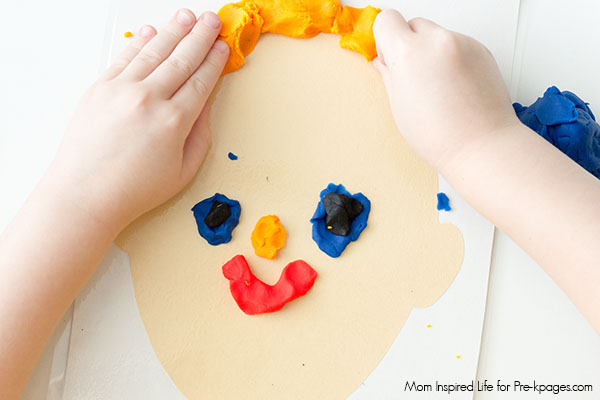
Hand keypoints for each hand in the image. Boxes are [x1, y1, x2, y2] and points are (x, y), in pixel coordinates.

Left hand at [46, 9, 228, 232]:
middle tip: (212, 20)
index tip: (223, 47)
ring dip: (173, 30)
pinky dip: (139, 42)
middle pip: (181, 59)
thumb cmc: (134, 190)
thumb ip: (200, 137)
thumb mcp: (183, 172)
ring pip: (154, 51)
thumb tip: (204, 106)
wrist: (84, 194)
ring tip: (187, 16)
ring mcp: (121, 90)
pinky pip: (124, 58)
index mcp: (174, 121)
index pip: (201, 81)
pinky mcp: (99, 89)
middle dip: (200, 36)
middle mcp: (149, 99)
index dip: (214, 61)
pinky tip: (151, 31)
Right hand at [372, 10, 518, 171]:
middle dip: (408, 45)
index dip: (383, 38)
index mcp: (410, 53)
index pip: (387, 19)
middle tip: (412, 76)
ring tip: (438, 88)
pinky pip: (457, 45)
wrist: (481, 146)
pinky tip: (454, 87)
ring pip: (437, 35)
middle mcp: (438, 41)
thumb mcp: (400, 106)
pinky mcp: (482, 49)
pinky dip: (452, 59)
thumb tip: (383, 60)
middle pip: (413, 24)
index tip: (388, 55)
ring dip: (432, 53)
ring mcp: (463, 43)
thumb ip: (389, 75)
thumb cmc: (441, 135)